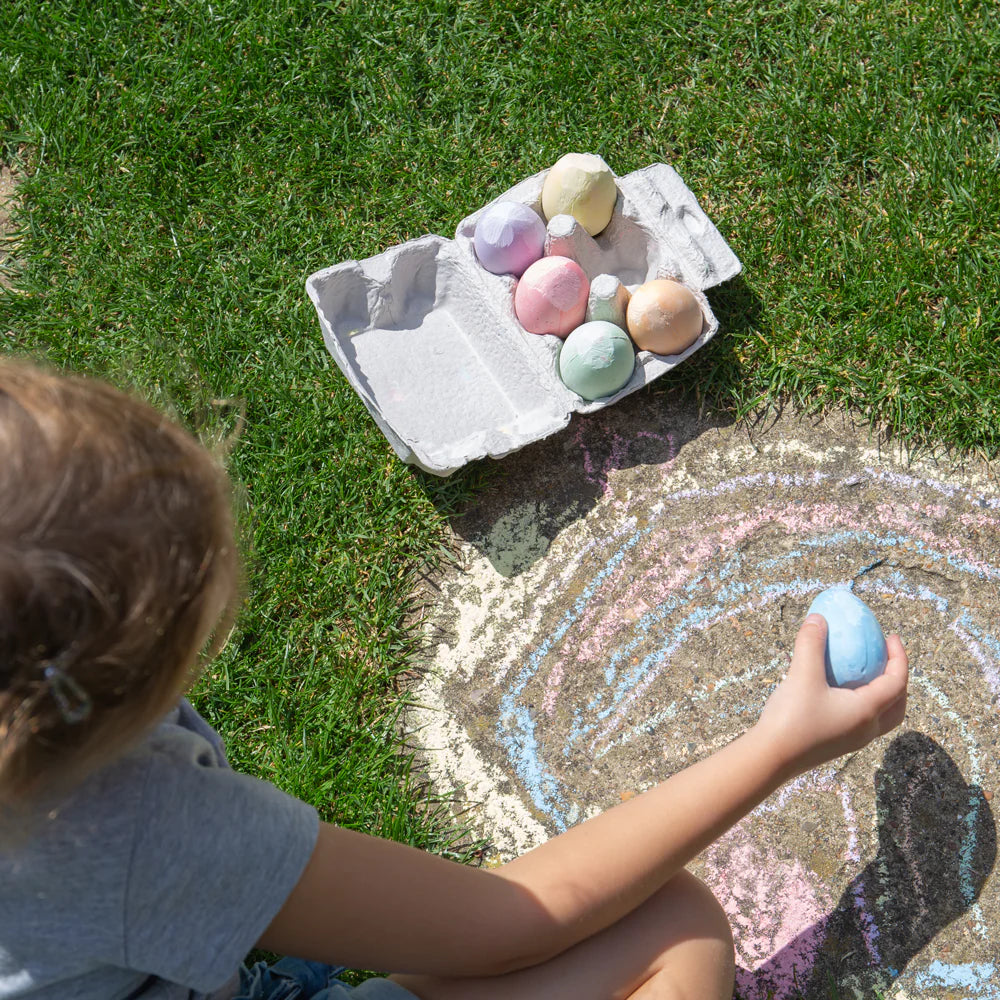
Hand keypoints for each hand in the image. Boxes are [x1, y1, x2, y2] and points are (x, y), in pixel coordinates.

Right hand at [754, 613, 908, 779]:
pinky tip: (839, 691)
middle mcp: (866, 728)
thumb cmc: (791, 718)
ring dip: (883, 694)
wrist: (771, 758)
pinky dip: (864, 703)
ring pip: (883, 717)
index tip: (891, 637)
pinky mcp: (838, 744)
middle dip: (898, 680)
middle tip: (886, 659)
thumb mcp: (801, 675)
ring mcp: (853, 739)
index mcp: (867, 712)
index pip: (897, 682)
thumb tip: (818, 618)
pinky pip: (863, 721)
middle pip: (898, 705)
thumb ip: (811, 644)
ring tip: (866, 676)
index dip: (899, 657)